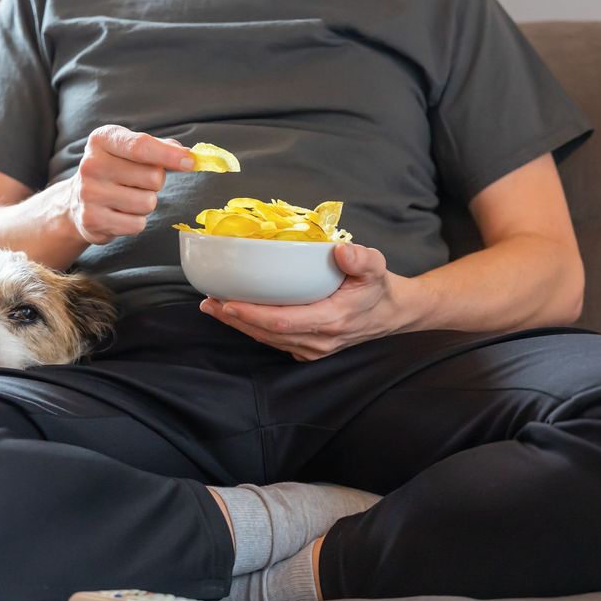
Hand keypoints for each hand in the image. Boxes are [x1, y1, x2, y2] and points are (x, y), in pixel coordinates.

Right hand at [68, 125, 194, 244]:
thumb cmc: (114, 170)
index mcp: (102, 139)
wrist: (77, 200)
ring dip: (146, 203)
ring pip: (147, 203)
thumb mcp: (130, 150)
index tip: (190, 162)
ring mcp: (89, 193)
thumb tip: (188, 155)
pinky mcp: (92, 220)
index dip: (169, 155)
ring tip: (128, 198)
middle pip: (152, 177)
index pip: (141, 146)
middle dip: (155, 182)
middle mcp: (91, 164)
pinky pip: (136, 224)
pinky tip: (120, 213)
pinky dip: (136, 222)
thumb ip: (160, 148)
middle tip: (138, 182)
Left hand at [200, 243, 414, 360]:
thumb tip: (340, 250)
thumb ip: (361, 258)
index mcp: (332, 320)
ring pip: (267, 340)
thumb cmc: (379, 287)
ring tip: (213, 306)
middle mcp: (319, 340)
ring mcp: (312, 349)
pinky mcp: (308, 349)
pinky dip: (252, 328)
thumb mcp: (377, 266)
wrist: (392, 313)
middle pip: (266, 333)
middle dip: (234, 318)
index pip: (281, 322)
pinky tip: (235, 314)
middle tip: (208, 301)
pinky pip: (274, 341)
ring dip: (238, 324)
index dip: (251, 314)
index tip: (226, 301)